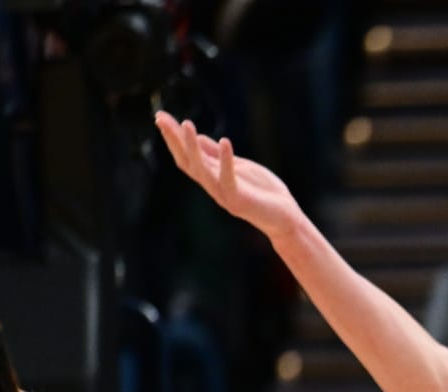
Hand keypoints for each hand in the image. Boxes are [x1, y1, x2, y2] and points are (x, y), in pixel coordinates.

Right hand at [154, 112, 303, 240]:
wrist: (286, 218)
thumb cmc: (263, 192)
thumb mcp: (239, 166)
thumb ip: (218, 155)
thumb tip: (197, 137)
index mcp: (212, 177)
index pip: (185, 156)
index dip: (172, 138)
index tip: (160, 116)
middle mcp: (213, 186)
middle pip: (186, 161)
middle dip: (173, 140)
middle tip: (161, 118)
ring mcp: (224, 194)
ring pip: (201, 170)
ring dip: (192, 147)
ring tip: (187, 124)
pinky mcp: (239, 200)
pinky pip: (228, 179)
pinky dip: (226, 161)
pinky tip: (226, 141)